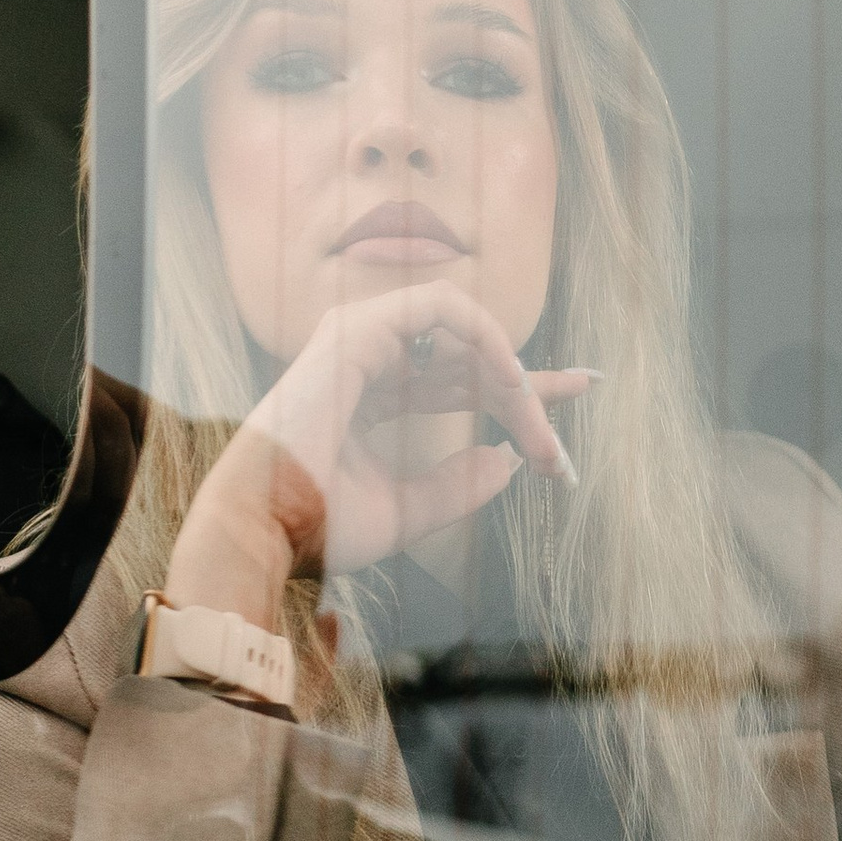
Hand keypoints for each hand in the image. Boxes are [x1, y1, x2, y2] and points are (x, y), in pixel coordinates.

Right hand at [163, 284, 589, 632]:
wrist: (264, 530)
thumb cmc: (320, 526)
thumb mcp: (410, 512)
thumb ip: (461, 484)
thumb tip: (511, 460)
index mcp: (372, 400)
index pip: (462, 382)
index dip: (523, 392)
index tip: (577, 396)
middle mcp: (367, 363)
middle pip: (472, 361)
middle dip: (529, 397)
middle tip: (559, 452)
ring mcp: (358, 340)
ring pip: (466, 334)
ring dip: (511, 377)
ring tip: (535, 426)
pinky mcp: (356, 330)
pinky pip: (442, 310)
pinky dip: (485, 340)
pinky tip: (508, 385)